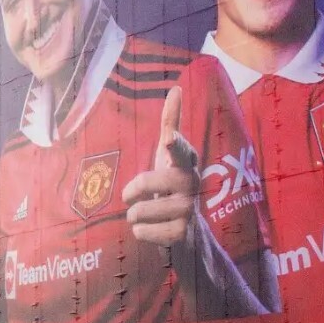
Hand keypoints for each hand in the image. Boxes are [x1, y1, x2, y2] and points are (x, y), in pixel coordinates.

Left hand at [122, 86, 199, 245]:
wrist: (191, 234)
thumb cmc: (173, 186)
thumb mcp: (169, 156)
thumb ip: (171, 123)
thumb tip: (176, 89)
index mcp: (186, 162)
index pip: (179, 149)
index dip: (173, 145)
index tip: (168, 139)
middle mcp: (192, 183)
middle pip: (145, 181)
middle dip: (131, 192)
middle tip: (135, 197)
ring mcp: (189, 209)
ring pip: (138, 211)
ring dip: (135, 216)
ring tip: (149, 215)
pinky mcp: (182, 234)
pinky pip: (142, 232)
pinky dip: (141, 233)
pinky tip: (154, 230)